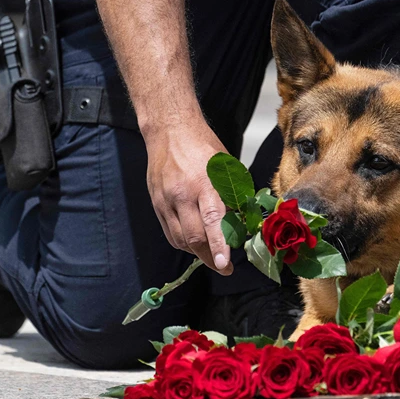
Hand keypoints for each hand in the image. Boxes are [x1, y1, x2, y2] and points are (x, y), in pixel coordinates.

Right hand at [144, 117, 233, 274]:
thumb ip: (234, 197)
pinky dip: (184, 243)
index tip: (224, 265)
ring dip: (198, 252)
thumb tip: (243, 224)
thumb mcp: (227, 169)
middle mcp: (183, 194)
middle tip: (225, 266)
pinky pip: (170, 233)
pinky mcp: (156, 204)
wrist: (170, 131)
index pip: (213, 220)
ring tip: (212, 254)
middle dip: (211, 258)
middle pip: (195, 237)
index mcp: (205, 183)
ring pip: (181, 240)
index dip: (219, 246)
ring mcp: (166, 200)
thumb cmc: (204, 148)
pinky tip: (195, 242)